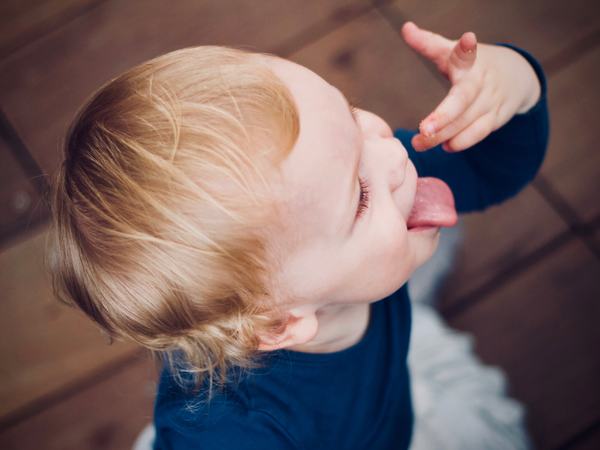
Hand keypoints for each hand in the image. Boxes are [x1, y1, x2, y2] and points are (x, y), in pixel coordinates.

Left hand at [400, 21, 540, 151]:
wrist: (515, 76)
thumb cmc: (472, 64)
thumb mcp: (452, 51)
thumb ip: (428, 43)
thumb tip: (406, 28)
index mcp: (470, 61)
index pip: (468, 54)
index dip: (467, 47)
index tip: (468, 40)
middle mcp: (482, 81)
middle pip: (464, 100)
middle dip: (444, 116)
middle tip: (422, 131)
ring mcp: (491, 101)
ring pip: (469, 122)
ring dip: (444, 136)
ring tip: (420, 143)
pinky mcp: (496, 119)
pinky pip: (479, 133)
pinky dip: (462, 142)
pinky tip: (445, 147)